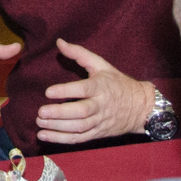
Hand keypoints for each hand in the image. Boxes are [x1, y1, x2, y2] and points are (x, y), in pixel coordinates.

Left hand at [36, 41, 153, 145]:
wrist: (140, 107)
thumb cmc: (117, 83)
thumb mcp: (101, 65)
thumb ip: (79, 54)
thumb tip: (59, 42)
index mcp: (101, 87)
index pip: (84, 89)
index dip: (66, 91)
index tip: (48, 91)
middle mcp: (101, 106)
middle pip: (81, 112)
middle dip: (60, 113)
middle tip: (41, 112)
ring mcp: (100, 122)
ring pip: (79, 127)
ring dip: (58, 127)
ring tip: (40, 123)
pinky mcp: (98, 133)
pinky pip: (79, 139)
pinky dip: (62, 139)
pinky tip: (45, 135)